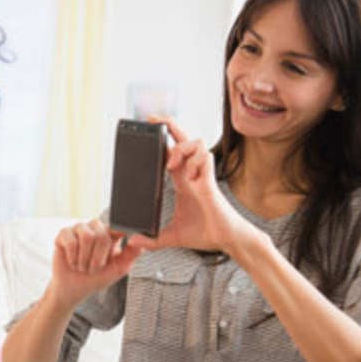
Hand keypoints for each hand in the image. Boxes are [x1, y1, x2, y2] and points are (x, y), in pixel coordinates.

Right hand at [48, 219, 141, 310]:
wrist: (74, 289)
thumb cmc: (96, 278)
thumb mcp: (118, 268)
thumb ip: (131, 254)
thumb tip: (141, 242)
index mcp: (110, 233)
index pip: (117, 227)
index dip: (120, 233)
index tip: (120, 245)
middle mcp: (94, 228)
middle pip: (101, 234)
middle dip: (98, 257)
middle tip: (93, 269)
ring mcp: (78, 229)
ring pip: (86, 236)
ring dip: (85, 258)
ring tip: (82, 266)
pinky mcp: (63, 234)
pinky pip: (71, 241)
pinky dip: (73, 257)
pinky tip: (72, 262)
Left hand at [128, 115, 254, 254]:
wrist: (227, 240)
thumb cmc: (205, 233)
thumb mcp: (172, 236)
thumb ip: (153, 239)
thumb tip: (133, 242)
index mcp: (182, 182)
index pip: (172, 152)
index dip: (162, 139)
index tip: (149, 129)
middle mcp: (193, 174)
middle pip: (184, 140)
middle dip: (170, 126)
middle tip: (154, 119)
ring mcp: (203, 176)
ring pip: (196, 144)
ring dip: (181, 149)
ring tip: (170, 165)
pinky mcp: (211, 183)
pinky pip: (206, 159)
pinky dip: (195, 162)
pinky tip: (188, 176)